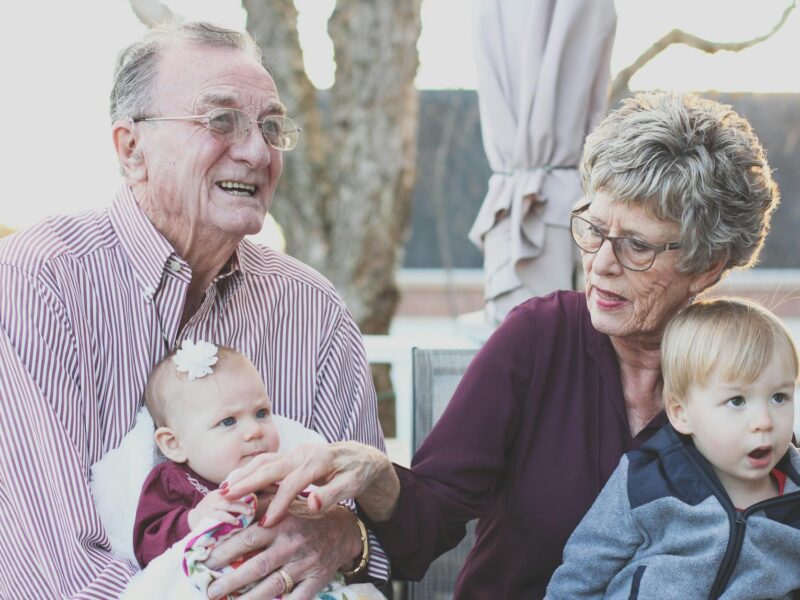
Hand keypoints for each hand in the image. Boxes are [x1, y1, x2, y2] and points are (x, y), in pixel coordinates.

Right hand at [187, 489, 255, 529]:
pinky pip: (220, 516)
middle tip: (253, 508)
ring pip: (227, 504)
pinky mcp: (208, 515)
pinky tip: (236, 522)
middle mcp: (216, 496)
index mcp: (220, 492)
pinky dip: (229, 518)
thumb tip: (251, 501)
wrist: (192, 519)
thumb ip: (232, 500)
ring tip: (249, 513)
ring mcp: (211, 505)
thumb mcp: (219, 501)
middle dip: (244, 502)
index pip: (234, 488)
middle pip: (232, 495)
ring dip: (240, 508)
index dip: (245, 490)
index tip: (255, 496)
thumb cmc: (209, 511)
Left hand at [204, 502, 361, 599]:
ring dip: (249, 598)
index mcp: (282, 523)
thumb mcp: (285, 502)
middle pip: (258, 566)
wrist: (343, 529)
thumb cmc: (305, 515)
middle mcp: (292, 544)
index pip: (249, 538)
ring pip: (274, 586)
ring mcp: (305, 564)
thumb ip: (259, 501)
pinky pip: (297, 598)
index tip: (206, 561)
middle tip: (211, 591)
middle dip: (231, 581)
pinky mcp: (317, 580)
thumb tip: (228, 496)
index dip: (226, 551)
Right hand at [221, 441, 399, 524]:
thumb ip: (332, 495)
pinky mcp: (291, 455)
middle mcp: (303, 452)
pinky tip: (237, 482)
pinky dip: (250, 470)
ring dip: (243, 474)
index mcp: (318, 460)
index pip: (293, 484)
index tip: (265, 523)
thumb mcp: (353, 485)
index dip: (278, 504)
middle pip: (270, 467)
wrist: (362, 456)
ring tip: (223, 490)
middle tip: (225, 498)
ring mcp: (295, 452)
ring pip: (264, 461)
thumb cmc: (357, 473)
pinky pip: (267, 462)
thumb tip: (313, 505)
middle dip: (247, 483)